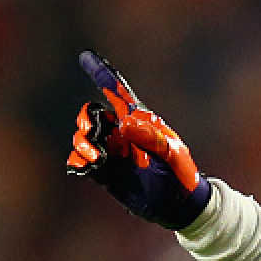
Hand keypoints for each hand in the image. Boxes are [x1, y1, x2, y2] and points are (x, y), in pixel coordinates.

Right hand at [67, 50, 210, 229]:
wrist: (181, 204)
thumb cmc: (183, 173)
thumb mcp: (173, 153)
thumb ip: (151, 137)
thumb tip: (124, 124)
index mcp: (140, 123)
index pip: (119, 94)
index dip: (103, 75)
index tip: (86, 56)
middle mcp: (122, 134)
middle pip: (92, 116)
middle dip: (86, 119)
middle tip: (94, 130)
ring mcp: (112, 152)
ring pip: (84, 138)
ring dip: (83, 143)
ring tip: (99, 157)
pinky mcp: (105, 173)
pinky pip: (82, 161)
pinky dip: (78, 160)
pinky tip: (87, 165)